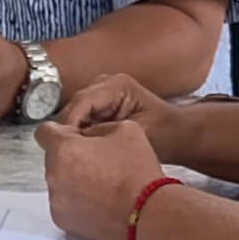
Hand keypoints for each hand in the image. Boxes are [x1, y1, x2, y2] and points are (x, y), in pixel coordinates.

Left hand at [34, 115, 166, 239]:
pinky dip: (77, 202)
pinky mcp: (64, 221)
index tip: (72, 137)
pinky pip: (65, 204)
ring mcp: (57, 201)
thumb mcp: (124, 128)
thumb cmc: (137, 174)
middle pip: (53, 159)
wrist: (148, 213)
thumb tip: (86, 134)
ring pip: (59, 182)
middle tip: (98, 162)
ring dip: (74, 180)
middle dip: (70, 157)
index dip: (60, 131)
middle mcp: (54, 176)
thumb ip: (96, 127)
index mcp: (64, 149)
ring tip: (102, 184)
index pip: (44, 132)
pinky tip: (100, 201)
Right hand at [54, 71, 173, 144]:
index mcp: (117, 85)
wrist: (175, 134)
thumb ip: (106, 133)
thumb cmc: (164, 132)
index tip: (63, 145)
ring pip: (73, 114)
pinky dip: (78, 135)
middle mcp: (105, 84)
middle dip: (67, 130)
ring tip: (71, 155)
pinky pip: (79, 121)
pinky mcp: (98, 107)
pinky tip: (80, 150)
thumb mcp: (137, 133)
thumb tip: (78, 140)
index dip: (69, 124)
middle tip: (64, 154)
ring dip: (71, 134)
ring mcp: (100, 94)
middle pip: (73, 106)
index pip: (81, 101)